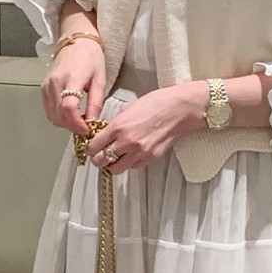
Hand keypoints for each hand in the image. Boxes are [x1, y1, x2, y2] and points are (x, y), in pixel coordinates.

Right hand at [42, 40, 105, 133]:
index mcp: (71, 78)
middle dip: (73, 126)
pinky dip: (58, 117)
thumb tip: (93, 121)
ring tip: (80, 120)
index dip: (77, 123)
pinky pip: (48, 110)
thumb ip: (96, 102)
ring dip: (65, 123)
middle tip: (86, 127)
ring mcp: (46, 86)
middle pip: (59, 115)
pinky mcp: (43, 88)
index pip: (69, 108)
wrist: (76, 41)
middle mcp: (55, 83)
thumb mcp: (100, 79)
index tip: (87, 130)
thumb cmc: (91, 57)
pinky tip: (70, 114)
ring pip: (52, 116)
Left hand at [84, 84, 208, 173]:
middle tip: (101, 154)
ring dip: (113, 164)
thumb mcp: (130, 107)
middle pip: (100, 162)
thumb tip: (107, 131)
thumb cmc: (159, 103)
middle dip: (98, 158)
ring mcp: (139, 152)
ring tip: (116, 156)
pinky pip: (132, 167)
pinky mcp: (150, 158)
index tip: (93, 146)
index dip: (91, 148)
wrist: (180, 109)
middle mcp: (127, 142)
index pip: (93, 147)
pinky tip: (132, 154)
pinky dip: (129, 163)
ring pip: (115, 169)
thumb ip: (116, 121)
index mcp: (119, 127)